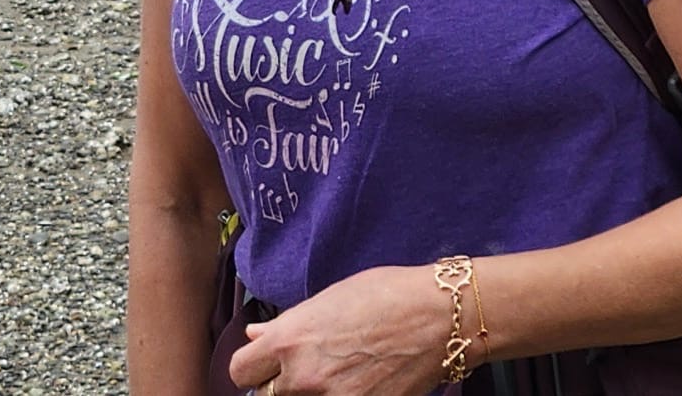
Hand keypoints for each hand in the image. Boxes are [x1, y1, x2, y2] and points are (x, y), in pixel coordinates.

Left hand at [227, 263, 460, 395]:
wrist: (440, 317)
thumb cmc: (388, 295)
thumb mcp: (329, 299)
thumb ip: (289, 324)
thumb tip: (255, 335)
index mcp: (289, 340)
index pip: (240, 371)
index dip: (254, 367)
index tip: (267, 365)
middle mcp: (302, 376)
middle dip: (283, 383)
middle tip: (311, 368)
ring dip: (311, 392)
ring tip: (339, 373)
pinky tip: (359, 386)